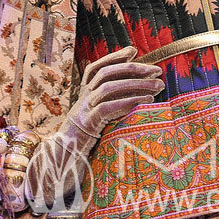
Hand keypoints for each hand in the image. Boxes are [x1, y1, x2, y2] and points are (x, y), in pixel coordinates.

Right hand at [25, 46, 162, 211]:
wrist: (59, 168)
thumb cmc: (82, 149)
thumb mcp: (97, 126)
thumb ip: (109, 110)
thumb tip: (135, 99)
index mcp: (83, 97)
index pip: (96, 68)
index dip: (114, 57)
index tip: (134, 50)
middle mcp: (81, 100)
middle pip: (106, 74)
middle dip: (133, 69)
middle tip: (157, 71)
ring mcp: (82, 111)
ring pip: (108, 87)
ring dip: (136, 84)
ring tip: (158, 86)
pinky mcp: (85, 125)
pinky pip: (107, 107)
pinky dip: (128, 101)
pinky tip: (146, 101)